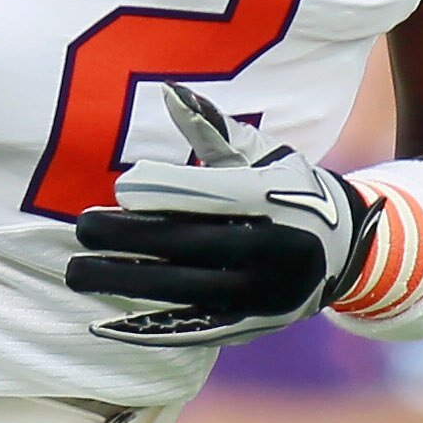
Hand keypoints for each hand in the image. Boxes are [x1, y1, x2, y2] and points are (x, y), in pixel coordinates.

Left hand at [66, 85, 378, 344]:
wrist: (345, 251)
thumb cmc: (289, 189)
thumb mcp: (262, 155)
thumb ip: (213, 128)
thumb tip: (170, 92)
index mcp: (277, 201)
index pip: (216, 196)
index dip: (168, 191)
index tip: (121, 188)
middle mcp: (273, 250)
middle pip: (192, 244)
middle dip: (132, 237)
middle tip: (82, 228)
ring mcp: (262, 295)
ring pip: (185, 290)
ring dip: (126, 282)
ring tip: (78, 272)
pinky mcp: (250, 327)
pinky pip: (192, 330)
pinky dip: (147, 330)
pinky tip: (103, 324)